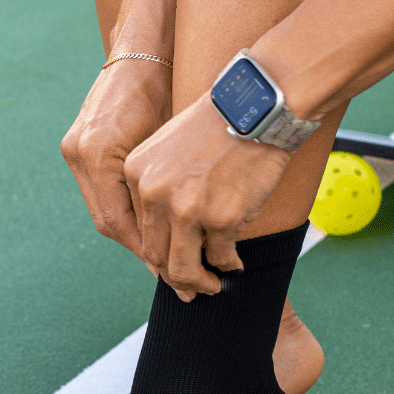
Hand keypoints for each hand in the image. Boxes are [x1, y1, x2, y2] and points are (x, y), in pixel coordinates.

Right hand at [61, 60, 171, 258]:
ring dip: (132, 233)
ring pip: (103, 210)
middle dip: (140, 249)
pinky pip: (100, 192)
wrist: (142, 50)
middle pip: (107, 221)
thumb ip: (162, 190)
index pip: (118, 221)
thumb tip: (176, 238)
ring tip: (162, 257)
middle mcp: (79, 154)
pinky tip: (147, 226)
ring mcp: (74, 150)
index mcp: (98, 154)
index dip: (146, 250)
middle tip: (171, 275)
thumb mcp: (169, 143)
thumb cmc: (165, 88)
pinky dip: (123, 211)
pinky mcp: (78, 146)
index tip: (172, 272)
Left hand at [124, 94, 290, 299]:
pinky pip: (220, 255)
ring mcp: (186, 208)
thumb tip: (168, 231)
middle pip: (156, 254)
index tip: (169, 268)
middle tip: (191, 288)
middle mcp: (154, 194)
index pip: (139, 229)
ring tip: (212, 285)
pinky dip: (228, 265)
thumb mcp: (169, 147)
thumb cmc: (220, 123)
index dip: (156, 255)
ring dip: (198, 282)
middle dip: (175, 277)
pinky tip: (235, 265)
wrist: (257, 105)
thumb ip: (159, 185)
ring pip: (183, 265)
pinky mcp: (220, 217)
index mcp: (136, 174)